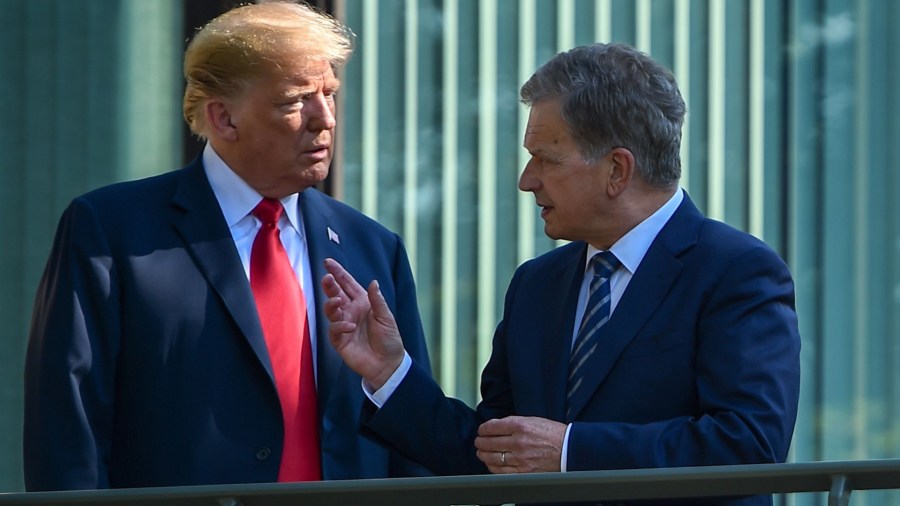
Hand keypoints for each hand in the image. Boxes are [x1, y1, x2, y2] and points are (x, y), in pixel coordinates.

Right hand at [321, 258, 404, 389]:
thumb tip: (373, 282)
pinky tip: (349, 326)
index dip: (338, 273)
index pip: (347, 284)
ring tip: (337, 301)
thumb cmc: (389, 339)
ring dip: (331, 303)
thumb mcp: (386, 318)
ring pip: (331, 309)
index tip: (328, 262)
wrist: (387, 364)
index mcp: (362, 302)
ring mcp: (343, 324)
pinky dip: (340, 326)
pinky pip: (334, 329)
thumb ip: (378, 301)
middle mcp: (351, 311)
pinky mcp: (339, 340)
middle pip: (335, 294)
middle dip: (330, 285)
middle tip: (327, 278)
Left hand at [474, 416, 566, 473]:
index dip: (483, 429)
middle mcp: (518, 442)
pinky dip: (492, 468)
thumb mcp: (533, 420)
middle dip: (480, 442)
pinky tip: (491, 464)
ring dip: (483, 455)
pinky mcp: (523, 472)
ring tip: (482, 452)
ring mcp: (520, 458)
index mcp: (520, 426)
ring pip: (492, 458)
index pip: (492, 427)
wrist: (568, 449)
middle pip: (489, 443)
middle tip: (479, 441)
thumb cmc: (553, 434)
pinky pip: (501, 472)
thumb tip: (496, 426)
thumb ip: (514, 423)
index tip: (481, 430)